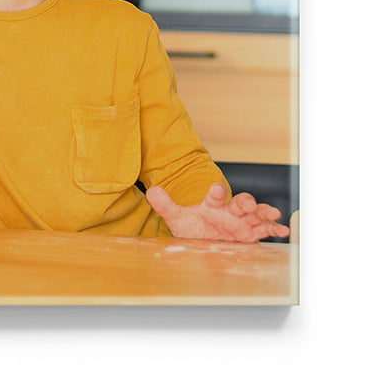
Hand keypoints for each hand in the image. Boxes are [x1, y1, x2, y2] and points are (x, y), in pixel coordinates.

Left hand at [146, 183, 289, 242]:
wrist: (200, 243)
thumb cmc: (191, 228)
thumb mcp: (177, 219)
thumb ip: (165, 205)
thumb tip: (151, 191)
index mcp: (212, 205)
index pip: (215, 195)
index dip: (217, 192)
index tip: (217, 189)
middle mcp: (228, 212)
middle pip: (240, 202)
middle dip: (245, 201)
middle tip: (248, 203)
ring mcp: (240, 223)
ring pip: (255, 215)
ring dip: (263, 212)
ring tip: (273, 213)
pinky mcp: (249, 235)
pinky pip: (263, 231)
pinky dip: (273, 230)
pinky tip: (282, 230)